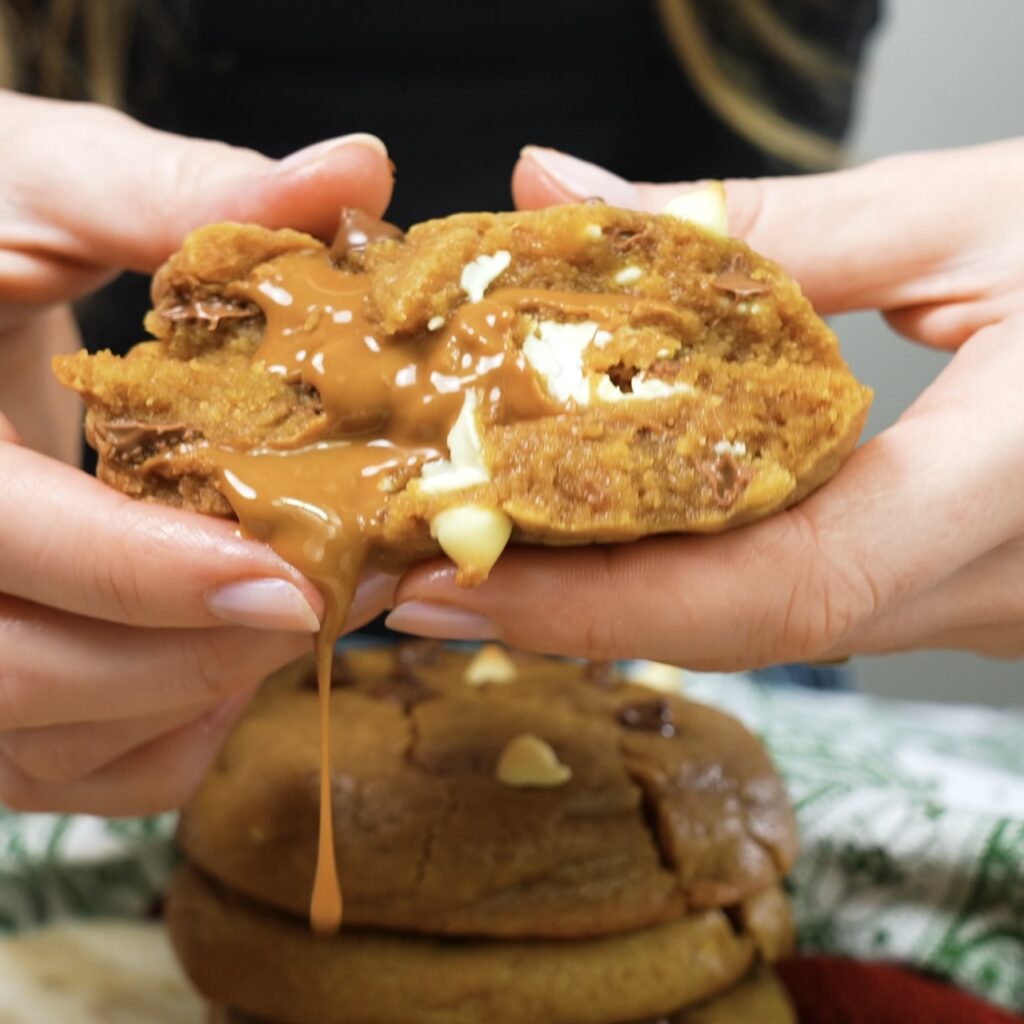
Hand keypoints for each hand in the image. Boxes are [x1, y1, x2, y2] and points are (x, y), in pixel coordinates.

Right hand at [0, 91, 395, 813]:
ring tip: (296, 610)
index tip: (286, 580)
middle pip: (19, 677)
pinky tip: (227, 653)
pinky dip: (170, 735)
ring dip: (193, 694)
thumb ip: (177, 193)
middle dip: (193, 650)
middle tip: (330, 595)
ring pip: (50, 748)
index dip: (141, 573)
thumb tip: (355, 170)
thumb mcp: (36, 183)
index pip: (1, 538)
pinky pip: (76, 776)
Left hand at [387, 142, 1023, 667]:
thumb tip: (560, 188)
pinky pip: (799, 601)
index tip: (458, 581)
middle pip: (743, 626)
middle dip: (573, 612)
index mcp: (1019, 478)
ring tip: (484, 552)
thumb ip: (758, 225)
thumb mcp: (974, 215)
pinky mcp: (958, 589)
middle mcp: (993, 579)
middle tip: (428, 572)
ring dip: (616, 598)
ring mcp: (977, 602)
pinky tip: (601, 537)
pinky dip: (687, 575)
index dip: (606, 597)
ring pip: (763, 627)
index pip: (782, 583)